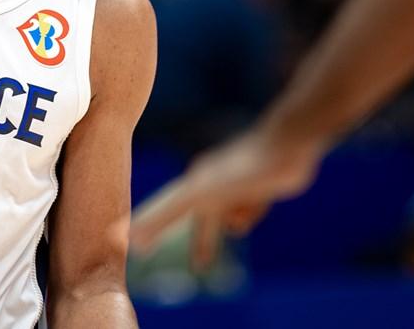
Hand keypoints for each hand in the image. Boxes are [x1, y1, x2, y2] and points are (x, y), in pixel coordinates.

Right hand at [130, 126, 321, 268]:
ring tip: (232, 232)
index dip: (152, 227)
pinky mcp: (263, 184)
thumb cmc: (239, 171)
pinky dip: (249, 213)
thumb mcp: (197, 197)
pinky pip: (251, 204)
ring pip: (228, 211)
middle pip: (203, 219)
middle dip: (201, 241)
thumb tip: (128, 237)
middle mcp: (213, 182)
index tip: (140, 243)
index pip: (167, 211)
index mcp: (194, 185)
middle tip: (199, 265)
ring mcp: (238, 183)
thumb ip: (162, 215)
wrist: (285, 147)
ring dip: (226, 224)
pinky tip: (251, 217)